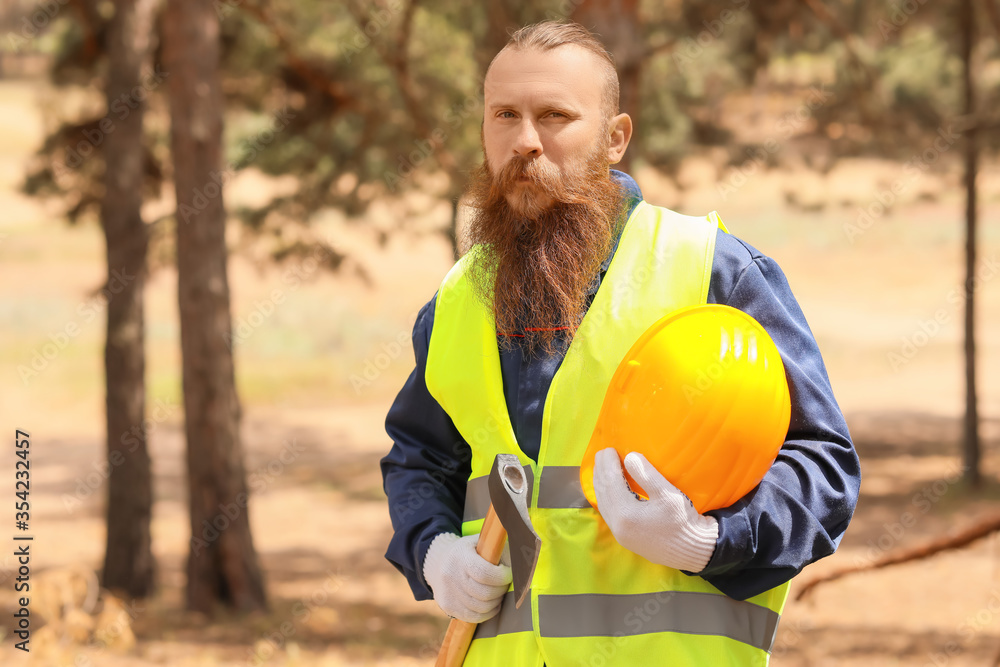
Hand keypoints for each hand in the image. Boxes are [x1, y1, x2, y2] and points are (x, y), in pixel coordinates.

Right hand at [423, 532, 511, 622]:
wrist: (439, 561)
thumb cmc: (470, 551)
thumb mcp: (482, 541)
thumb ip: (500, 549)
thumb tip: (522, 563)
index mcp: (460, 555)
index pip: (485, 573)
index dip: (502, 577)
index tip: (508, 573)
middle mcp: (450, 574)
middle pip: (484, 593)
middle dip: (501, 590)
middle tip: (505, 584)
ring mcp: (448, 593)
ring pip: (481, 608)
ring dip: (496, 602)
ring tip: (498, 593)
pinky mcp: (447, 606)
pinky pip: (474, 617)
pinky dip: (488, 613)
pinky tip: (492, 604)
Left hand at [593, 448, 718, 571]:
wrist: (694, 551)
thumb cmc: (683, 521)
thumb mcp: (668, 494)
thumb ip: (647, 475)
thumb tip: (630, 457)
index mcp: (626, 514)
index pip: (610, 482)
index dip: (608, 464)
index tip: (609, 449)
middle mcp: (617, 526)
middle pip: (603, 493)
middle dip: (601, 471)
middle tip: (603, 453)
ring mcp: (620, 534)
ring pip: (604, 504)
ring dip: (601, 484)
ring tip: (603, 467)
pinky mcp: (626, 538)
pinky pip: (609, 513)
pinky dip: (606, 497)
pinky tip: (610, 489)